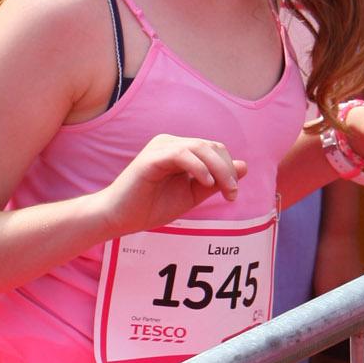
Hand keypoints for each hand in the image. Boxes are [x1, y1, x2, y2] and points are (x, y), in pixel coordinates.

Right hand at [103, 133, 247, 235]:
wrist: (119, 219)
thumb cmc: (150, 207)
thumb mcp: (191, 195)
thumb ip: (216, 182)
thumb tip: (244, 166)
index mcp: (179, 150)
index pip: (214, 149)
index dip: (229, 169)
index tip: (232, 194)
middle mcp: (170, 143)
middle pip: (211, 146)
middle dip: (227, 170)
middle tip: (231, 194)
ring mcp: (160, 148)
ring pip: (199, 147)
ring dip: (218, 169)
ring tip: (223, 190)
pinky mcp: (151, 158)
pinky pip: (182, 154)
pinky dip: (198, 167)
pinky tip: (205, 183)